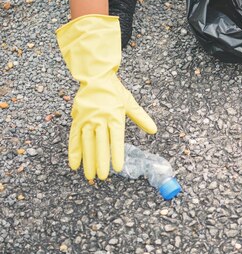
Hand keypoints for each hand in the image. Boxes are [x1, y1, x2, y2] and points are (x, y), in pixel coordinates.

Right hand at [57, 15, 156, 180]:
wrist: (96, 77)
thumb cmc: (115, 91)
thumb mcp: (130, 102)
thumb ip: (141, 118)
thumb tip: (154, 131)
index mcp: (115, 115)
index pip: (116, 138)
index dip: (117, 153)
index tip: (118, 168)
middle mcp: (100, 118)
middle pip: (100, 144)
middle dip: (101, 162)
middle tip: (104, 177)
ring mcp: (87, 119)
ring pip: (87, 143)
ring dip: (88, 161)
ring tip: (90, 175)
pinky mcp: (77, 120)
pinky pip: (74, 138)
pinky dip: (74, 152)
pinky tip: (74, 165)